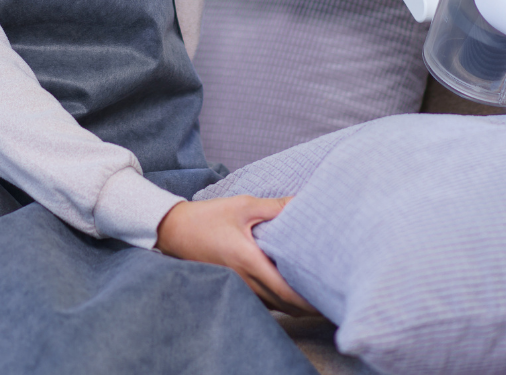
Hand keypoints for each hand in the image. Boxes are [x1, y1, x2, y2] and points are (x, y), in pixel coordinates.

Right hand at [155, 196, 316, 315]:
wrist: (175, 231)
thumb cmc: (208, 217)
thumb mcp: (243, 206)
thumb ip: (275, 207)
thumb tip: (302, 201)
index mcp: (249, 262)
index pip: (286, 291)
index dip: (309, 299)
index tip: (328, 297)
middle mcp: (245, 281)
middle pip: (285, 304)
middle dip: (308, 304)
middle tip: (330, 294)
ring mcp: (239, 288)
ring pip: (274, 305)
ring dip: (295, 303)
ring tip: (315, 292)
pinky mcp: (234, 286)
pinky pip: (263, 300)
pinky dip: (280, 299)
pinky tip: (289, 287)